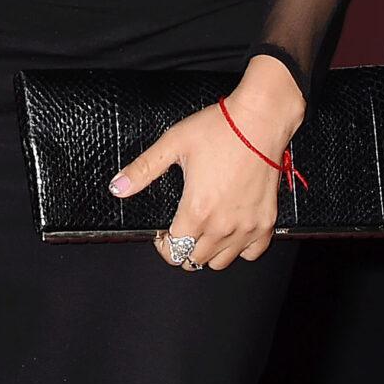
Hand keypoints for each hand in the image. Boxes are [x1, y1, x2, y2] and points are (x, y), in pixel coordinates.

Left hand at [110, 56, 305, 271]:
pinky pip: (252, 252)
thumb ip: (143, 170)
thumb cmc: (218, 129)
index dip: (162, 244)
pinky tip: (230, 230)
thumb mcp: (172, 144)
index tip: (161, 232)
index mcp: (197, 210)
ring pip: (222, 262)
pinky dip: (239, 248)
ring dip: (207, 252)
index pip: (174, 250)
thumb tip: (117, 188)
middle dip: (181, 249)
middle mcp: (223, 225)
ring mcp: (248, 226)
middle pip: (194, 260)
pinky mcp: (267, 221)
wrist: (260, 121)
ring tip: (201, 230)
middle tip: (179, 229)